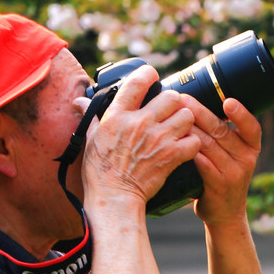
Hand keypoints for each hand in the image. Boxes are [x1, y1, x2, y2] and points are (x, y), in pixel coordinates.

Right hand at [80, 66, 203, 204]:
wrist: (113, 199)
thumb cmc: (100, 171)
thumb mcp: (91, 139)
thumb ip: (91, 115)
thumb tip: (79, 101)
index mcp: (119, 116)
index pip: (138, 81)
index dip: (149, 74)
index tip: (152, 77)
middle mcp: (140, 123)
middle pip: (172, 97)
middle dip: (173, 102)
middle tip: (169, 111)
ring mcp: (158, 139)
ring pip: (186, 116)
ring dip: (185, 121)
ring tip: (178, 128)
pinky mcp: (171, 156)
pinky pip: (193, 140)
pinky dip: (192, 143)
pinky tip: (183, 147)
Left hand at [183, 97, 261, 224]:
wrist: (225, 213)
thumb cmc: (224, 176)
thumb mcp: (234, 155)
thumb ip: (224, 135)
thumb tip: (200, 105)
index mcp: (252, 147)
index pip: (252, 127)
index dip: (241, 114)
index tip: (228, 101)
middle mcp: (246, 159)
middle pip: (222, 131)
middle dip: (200, 112)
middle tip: (184, 100)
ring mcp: (233, 173)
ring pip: (208, 145)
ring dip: (190, 129)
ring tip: (174, 117)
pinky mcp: (218, 185)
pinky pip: (201, 163)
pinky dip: (188, 150)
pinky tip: (176, 142)